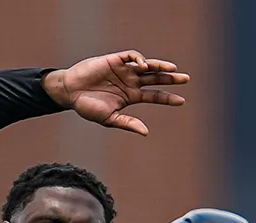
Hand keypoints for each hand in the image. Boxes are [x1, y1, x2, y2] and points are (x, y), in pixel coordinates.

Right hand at [43, 50, 188, 134]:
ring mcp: (123, 71)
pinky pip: (131, 57)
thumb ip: (127, 123)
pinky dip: (139, 59)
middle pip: (155, 79)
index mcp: (131, 96)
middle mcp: (130, 82)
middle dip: (171, 78)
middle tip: (186, 79)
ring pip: (147, 67)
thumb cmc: (87, 107)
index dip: (168, 97)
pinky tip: (144, 66)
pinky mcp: (114, 60)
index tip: (182, 101)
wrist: (69, 93)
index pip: (154, 96)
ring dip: (160, 67)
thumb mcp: (109, 119)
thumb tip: (145, 132)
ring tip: (173, 70)